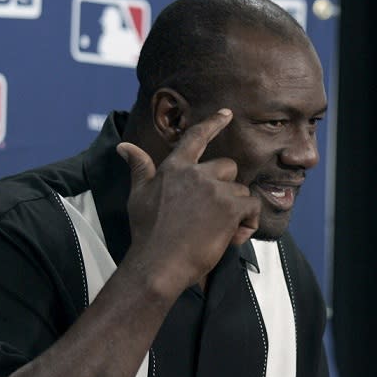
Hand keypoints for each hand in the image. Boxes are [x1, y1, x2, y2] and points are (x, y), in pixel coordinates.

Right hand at [117, 108, 260, 294]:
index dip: (213, 123)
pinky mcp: (230, 207)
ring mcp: (214, 189)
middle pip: (228, 166)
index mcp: (174, 167)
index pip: (195, 138)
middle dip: (226, 188)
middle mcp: (196, 173)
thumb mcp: (138, 196)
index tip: (227, 113)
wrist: (158, 263)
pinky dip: (248, 223)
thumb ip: (139, 168)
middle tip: (213, 215)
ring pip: (240, 191)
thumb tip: (124, 147)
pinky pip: (252, 208)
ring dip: (236, 211)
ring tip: (218, 232)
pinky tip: (232, 238)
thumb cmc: (147, 233)